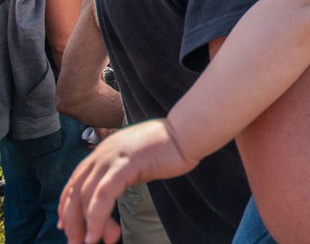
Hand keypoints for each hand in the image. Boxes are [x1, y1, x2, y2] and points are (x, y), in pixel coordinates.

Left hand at [58, 119, 197, 242]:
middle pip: (76, 190)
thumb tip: (117, 187)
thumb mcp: (138, 158)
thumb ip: (124, 170)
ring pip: (87, 195)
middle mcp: (103, 152)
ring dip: (86, 224)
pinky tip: (99, 234)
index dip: (67, 203)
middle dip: (73, 220)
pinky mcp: (126, 164)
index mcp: (105, 150)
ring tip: (91, 242)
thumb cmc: (170, 146)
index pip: (76, 179)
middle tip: (76, 242)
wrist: (188, 132)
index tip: (66, 225)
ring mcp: (113, 157)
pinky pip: (103, 195)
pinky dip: (97, 217)